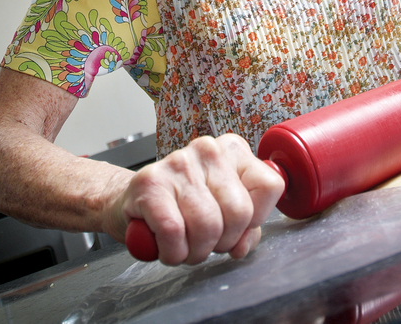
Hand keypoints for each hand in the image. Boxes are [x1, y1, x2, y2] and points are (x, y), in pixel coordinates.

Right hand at [104, 133, 284, 265]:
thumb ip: (245, 227)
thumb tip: (243, 244)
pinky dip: (172, 252)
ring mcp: (179, 162)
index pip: (270, 186)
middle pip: (240, 212)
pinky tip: (166, 245)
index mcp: (234, 150)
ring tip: (183, 244)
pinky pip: (174, 232)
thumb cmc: (181, 206)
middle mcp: (209, 149)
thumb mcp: (222, 210)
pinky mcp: (151, 182)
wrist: (130, 202)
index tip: (234, 227)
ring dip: (194, 252)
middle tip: (203, 242)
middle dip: (222, 242)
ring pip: (207, 226)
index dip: (255, 220)